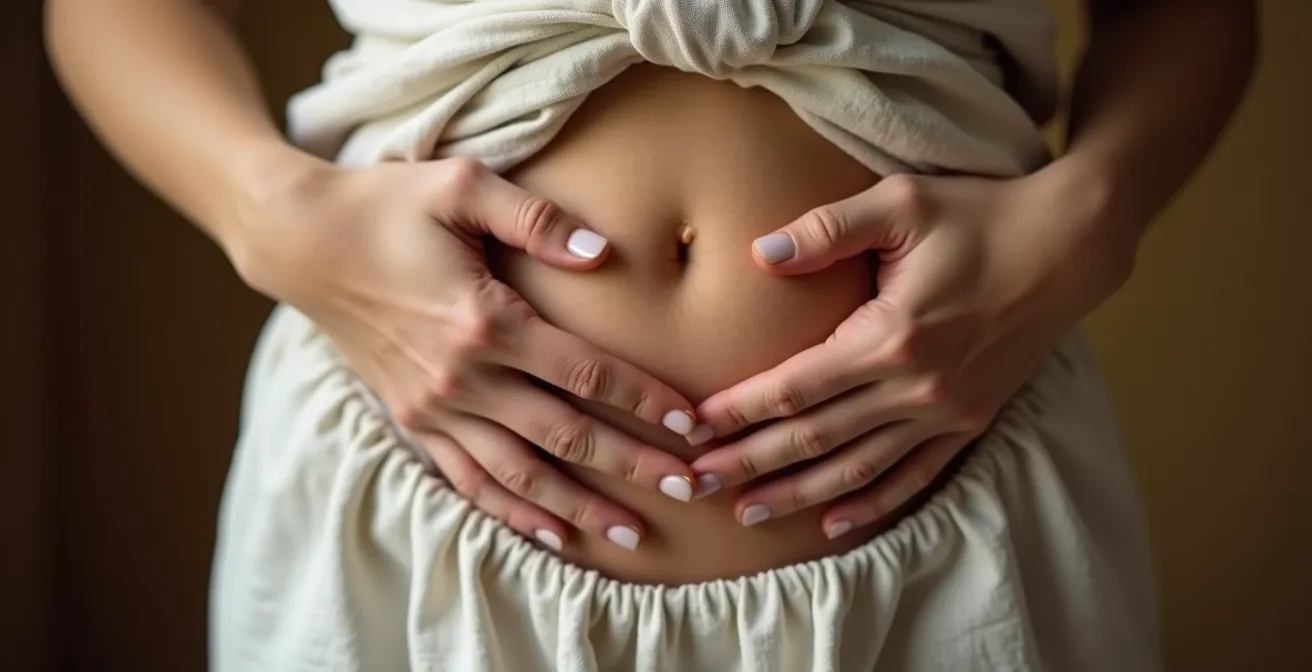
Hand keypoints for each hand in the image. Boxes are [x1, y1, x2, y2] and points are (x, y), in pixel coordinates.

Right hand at [231, 154, 706, 550]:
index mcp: (484, 320)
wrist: (301, 241)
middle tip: (692, 488)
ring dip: (581, 507)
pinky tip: (552, 534)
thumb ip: (537, 219)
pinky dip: (513, 512)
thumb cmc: (387, 204)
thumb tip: (603, 254)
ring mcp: (433, 408)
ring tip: (636, 533)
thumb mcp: (461, 185)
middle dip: (633, 465)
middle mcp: (461, 377)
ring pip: (521, 474)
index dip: (644, 399)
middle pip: (566, 434)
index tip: (692, 422)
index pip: (585, 372)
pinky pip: (469, 481)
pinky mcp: (412, 421)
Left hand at [689, 169, 1134, 536]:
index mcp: (891, 335)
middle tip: (695, 484)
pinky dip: (872, 503)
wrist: (1070, 244)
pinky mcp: (970, 422)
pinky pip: (913, 476)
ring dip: (798, 494)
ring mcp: (947, 412)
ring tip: (747, 514)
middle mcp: (917, 386)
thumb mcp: (902, 204)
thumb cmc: (981, 214)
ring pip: (857, 468)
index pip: (795, 386)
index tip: (693, 428)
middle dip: (749, 462)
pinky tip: (834, 521)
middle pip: (814, 437)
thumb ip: (827, 228)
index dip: (739, 410)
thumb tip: (761, 253)